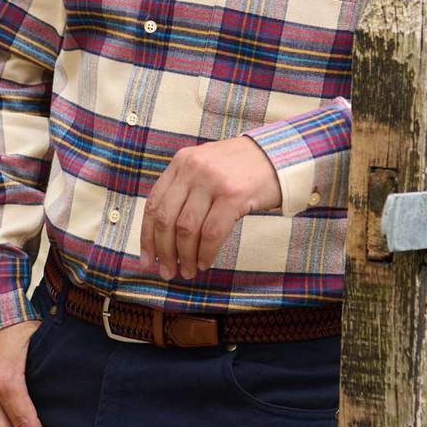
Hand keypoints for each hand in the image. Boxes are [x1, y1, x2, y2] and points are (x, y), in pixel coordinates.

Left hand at [139, 135, 280, 280]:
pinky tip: (205, 262)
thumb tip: (164, 236)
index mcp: (182, 161)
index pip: (154, 203)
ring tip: (188, 271)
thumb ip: (185, 189)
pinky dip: (205, 253)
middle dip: (164, 252)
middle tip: (168, 272)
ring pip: (187, 229)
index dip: (147, 236)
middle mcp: (193, 168)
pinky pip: (211, 233)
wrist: (280, 154)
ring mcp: (213, 181)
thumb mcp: (206, 167)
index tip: (147, 260)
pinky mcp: (233, 195)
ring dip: (185, 257)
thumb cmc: (242, 168)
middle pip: (166, 219)